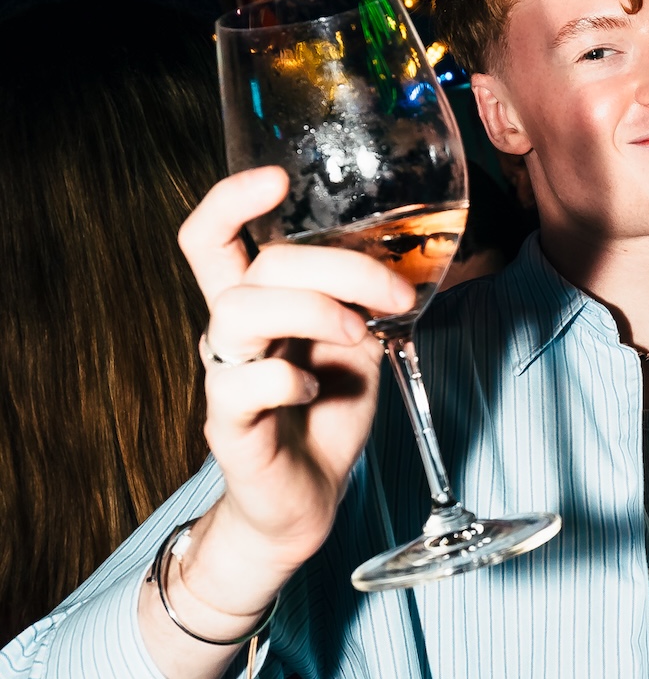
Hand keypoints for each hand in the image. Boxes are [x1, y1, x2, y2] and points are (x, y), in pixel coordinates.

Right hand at [174, 167, 414, 614]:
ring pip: (239, 313)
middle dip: (338, 266)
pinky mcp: (230, 426)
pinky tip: (316, 390)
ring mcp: (225, 376)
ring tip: (358, 333)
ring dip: (311, 309)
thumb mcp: (356, 342)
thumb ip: (362, 300)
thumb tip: (405, 260)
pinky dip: (287, 380)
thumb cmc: (327, 412)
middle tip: (394, 294)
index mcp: (255, 301)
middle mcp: (231, 332)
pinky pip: (241, 386)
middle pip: (259, 266)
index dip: (231, 199)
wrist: (307, 500)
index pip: (213, 236)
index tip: (278, 178)